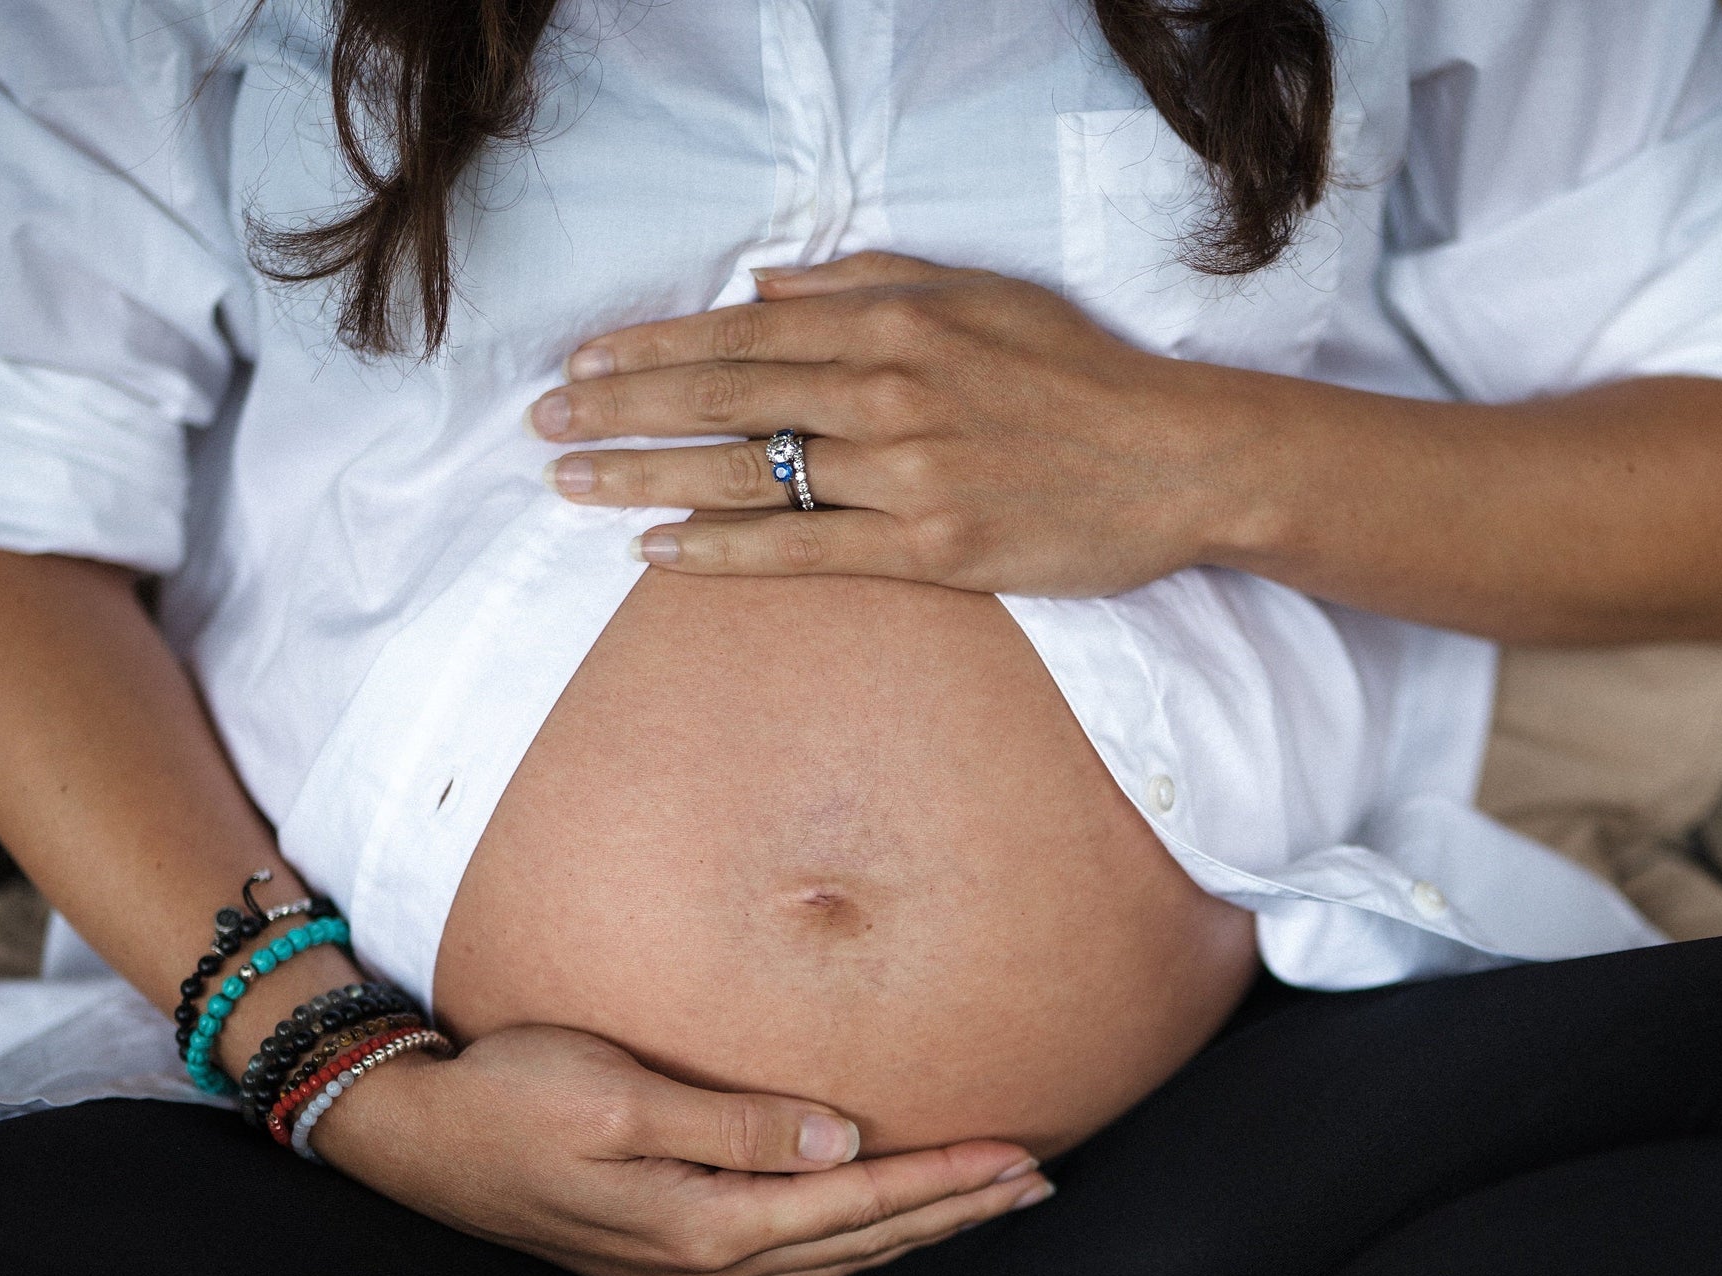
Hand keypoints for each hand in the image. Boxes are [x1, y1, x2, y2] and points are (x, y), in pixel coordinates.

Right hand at [307, 1023, 1050, 1275]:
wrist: (410, 1139)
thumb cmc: (507, 1097)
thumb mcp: (617, 1093)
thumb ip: (734, 1122)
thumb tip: (842, 1141)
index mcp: (704, 1227)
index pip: (860, 1206)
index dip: (947, 1183)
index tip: (1023, 1157)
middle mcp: (704, 1267)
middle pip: (861, 1243)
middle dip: (955, 1214)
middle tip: (1039, 1185)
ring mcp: (682, 1275)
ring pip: (829, 1259)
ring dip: (912, 1232)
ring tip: (984, 1204)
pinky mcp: (660, 1260)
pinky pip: (788, 1257)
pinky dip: (852, 1239)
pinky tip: (877, 1222)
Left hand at [530, 252, 1260, 598]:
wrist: (1180, 459)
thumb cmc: (1081, 375)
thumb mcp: (979, 295)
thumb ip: (867, 281)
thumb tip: (763, 283)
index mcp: (896, 321)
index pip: (745, 332)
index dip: (653, 347)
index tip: (582, 363)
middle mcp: (890, 388)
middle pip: (725, 396)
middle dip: (621, 408)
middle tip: (541, 425)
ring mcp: (908, 471)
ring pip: (748, 471)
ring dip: (645, 475)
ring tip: (568, 484)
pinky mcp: (932, 545)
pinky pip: (803, 548)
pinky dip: (722, 549)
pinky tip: (657, 548)